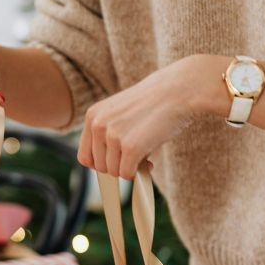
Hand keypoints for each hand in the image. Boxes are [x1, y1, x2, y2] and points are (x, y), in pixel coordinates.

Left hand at [77, 54, 227, 178]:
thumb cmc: (155, 102)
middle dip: (118, 166)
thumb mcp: (120, 113)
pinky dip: (139, 173)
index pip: (85, 157)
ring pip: (114, 172)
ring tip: (144, 155)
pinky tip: (149, 160)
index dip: (102, 163)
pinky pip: (127, 174)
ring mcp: (113, 136)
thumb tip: (108, 167)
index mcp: (93, 116)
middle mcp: (98, 125)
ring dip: (130, 168)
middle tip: (136, 157)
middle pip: (100, 167)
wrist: (179, 90)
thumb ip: (108, 134)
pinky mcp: (131, 147)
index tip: (117, 161)